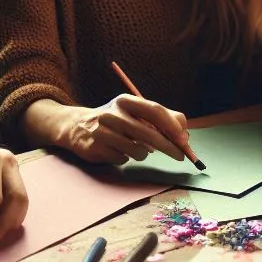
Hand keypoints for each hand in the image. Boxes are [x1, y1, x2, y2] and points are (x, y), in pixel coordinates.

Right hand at [54, 95, 189, 165]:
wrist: (77, 126)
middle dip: (169, 147)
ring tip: (133, 147)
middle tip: (180, 156)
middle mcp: (113, 114)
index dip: (172, 126)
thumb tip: (184, 134)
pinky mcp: (96, 149)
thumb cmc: (115, 120)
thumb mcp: (134, 112)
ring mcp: (103, 132)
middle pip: (149, 134)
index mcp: (126, 101)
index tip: (184, 139)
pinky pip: (123, 160)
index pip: (155, 111)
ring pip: (138, 151)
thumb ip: (161, 118)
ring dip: (143, 153)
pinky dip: (126, 158)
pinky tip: (117, 150)